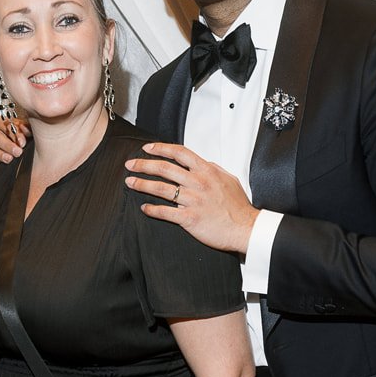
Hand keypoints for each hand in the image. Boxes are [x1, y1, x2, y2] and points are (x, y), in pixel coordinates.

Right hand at [0, 115, 29, 167]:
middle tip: (17, 152)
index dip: (14, 134)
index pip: (5, 125)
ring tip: (9, 158)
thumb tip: (24, 127)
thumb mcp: (26, 133)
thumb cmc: (20, 142)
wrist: (15, 156)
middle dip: (7, 145)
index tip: (22, 143)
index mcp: (1, 122)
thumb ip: (27, 128)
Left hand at [125, 141, 257, 252]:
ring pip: (162, 188)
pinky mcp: (189, 218)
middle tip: (130, 164)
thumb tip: (203, 163)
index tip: (147, 148)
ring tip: (130, 182)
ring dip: (142, 184)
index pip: (180, 153)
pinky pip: (166, 212)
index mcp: (207, 171)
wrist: (245, 228)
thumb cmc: (238, 206)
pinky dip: (152, 209)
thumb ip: (213, 169)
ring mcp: (193, 200)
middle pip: (165, 168)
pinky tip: (144, 207)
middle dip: (144, 164)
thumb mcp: (229, 179)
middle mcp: (198, 183)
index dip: (161, 148)